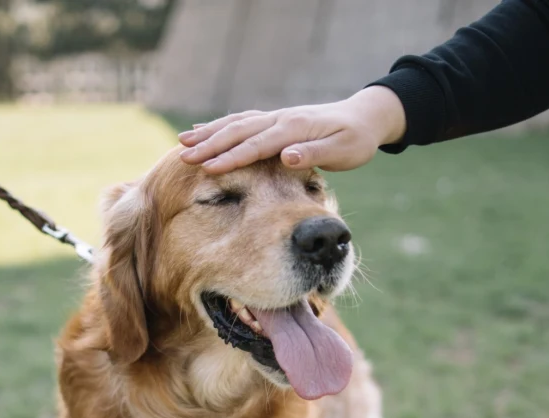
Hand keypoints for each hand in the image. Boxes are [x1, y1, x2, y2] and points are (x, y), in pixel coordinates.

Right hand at [178, 86, 406, 174]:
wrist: (365, 117)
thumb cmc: (356, 141)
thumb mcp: (343, 152)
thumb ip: (313, 154)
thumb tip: (286, 156)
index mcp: (294, 129)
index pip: (257, 145)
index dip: (231, 158)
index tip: (208, 169)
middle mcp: (281, 120)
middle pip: (239, 131)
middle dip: (209, 144)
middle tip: (183, 158)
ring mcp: (276, 118)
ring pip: (236, 123)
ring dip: (209, 132)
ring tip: (182, 142)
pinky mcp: (276, 120)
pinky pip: (243, 120)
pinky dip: (221, 125)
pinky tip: (204, 129)